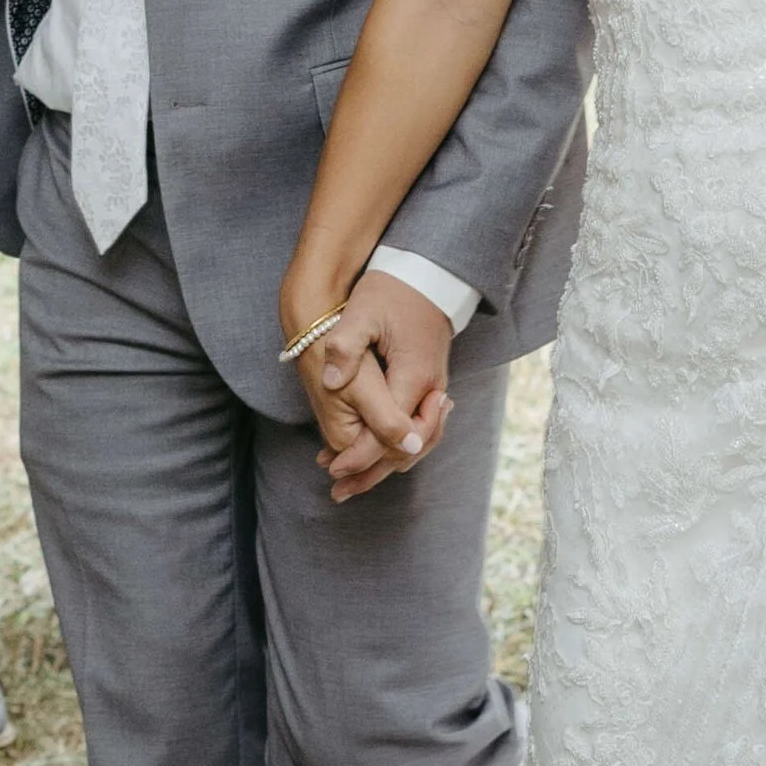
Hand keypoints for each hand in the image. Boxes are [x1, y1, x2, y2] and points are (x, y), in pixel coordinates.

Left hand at [291, 269, 455, 501]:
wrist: (428, 273)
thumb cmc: (392, 290)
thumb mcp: (362, 311)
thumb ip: (345, 346)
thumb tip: (331, 382)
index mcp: (413, 376)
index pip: (390, 433)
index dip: (360, 456)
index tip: (331, 469)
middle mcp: (431, 390)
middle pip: (406, 449)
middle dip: (371, 473)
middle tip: (337, 492)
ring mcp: (434, 390)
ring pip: (416, 444)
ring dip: (383, 466)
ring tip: (349, 483)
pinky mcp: (430, 387)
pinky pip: (417, 430)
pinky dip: (395, 448)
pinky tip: (370, 454)